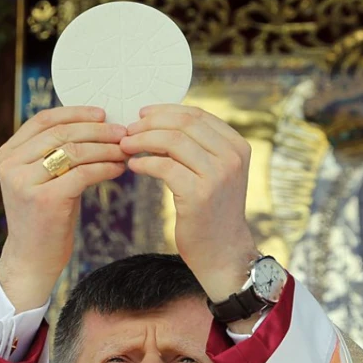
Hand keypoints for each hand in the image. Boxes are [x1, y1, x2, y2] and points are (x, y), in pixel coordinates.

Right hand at [0, 107, 127, 310]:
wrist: (32, 258)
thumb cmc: (44, 217)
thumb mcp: (41, 179)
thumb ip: (54, 153)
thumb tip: (95, 125)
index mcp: (8, 153)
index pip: (44, 120)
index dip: (76, 113)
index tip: (103, 114)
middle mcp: (11, 164)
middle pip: (62, 133)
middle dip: (97, 130)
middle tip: (123, 132)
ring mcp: (26, 182)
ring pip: (74, 151)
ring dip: (106, 148)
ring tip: (125, 151)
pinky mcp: (45, 199)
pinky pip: (83, 174)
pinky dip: (105, 168)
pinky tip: (119, 169)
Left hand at [121, 105, 258, 308]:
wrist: (223, 252)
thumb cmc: (212, 211)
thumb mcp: (214, 172)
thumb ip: (198, 148)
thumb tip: (158, 122)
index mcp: (237, 146)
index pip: (197, 115)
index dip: (165, 111)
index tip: (141, 115)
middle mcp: (232, 157)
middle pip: (184, 124)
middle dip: (150, 124)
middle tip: (128, 131)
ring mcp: (218, 175)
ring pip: (172, 141)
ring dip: (142, 140)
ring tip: (125, 146)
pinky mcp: (199, 194)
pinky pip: (164, 166)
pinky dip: (143, 162)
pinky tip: (133, 166)